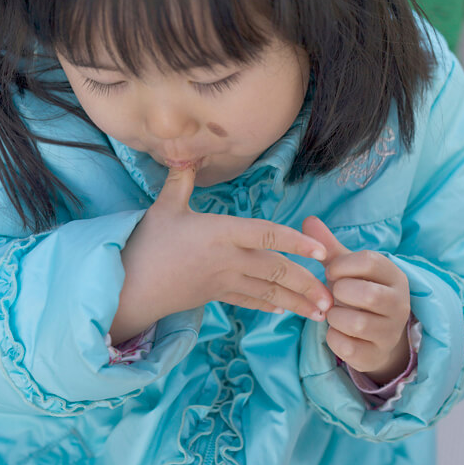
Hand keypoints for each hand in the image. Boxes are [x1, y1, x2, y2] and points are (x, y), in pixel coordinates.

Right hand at [109, 166, 333, 342]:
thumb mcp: (164, 208)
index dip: (296, 243)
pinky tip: (285, 310)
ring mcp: (223, 281)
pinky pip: (248, 302)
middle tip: (333, 296)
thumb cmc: (147, 244)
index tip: (322, 252)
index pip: (266, 236)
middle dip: (306, 284)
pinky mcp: (215, 296)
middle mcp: (227, 259)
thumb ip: (180, 181)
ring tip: (321, 313)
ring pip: (267, 293)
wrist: (130, 286)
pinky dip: (268, 306)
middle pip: (275, 271)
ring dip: (297, 302)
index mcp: (220, 234)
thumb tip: (185, 151)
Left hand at [302, 216, 410, 383]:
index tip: (331, 271)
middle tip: (334, 294)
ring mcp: (389, 332)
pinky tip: (336, 331)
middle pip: (367, 294)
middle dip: (340, 292)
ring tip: (334, 312)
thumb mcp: (347, 270)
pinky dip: (332, 338)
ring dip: (334, 316)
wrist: (378, 338)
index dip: (343, 264)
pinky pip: (345, 346)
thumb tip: (309, 219)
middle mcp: (399, 303)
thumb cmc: (358, 294)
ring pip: (356, 323)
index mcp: (394, 276)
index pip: (371, 261)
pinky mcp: (375, 355)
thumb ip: (328, 247)